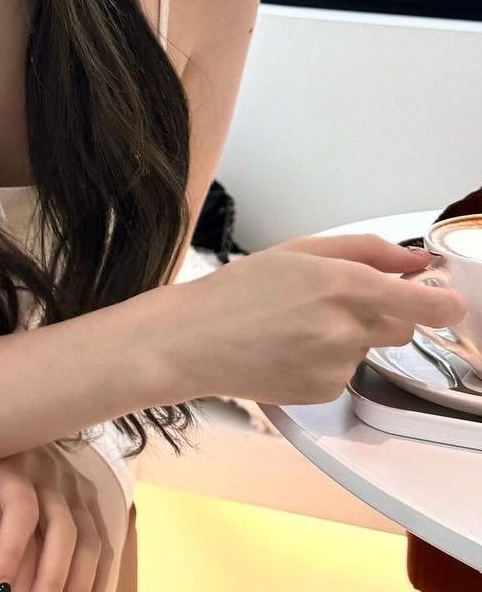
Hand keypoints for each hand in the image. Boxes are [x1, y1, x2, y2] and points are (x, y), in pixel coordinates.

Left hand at [0, 443, 115, 591]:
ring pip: (90, 538)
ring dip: (79, 582)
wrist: (5, 416)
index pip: (21, 509)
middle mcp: (52, 472)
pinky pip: (104, 539)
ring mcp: (75, 484)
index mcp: (16, 461)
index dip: (11, 551)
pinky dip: (100, 575)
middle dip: (50, 577)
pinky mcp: (88, 495)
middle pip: (63, 528)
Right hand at [174, 232, 467, 405]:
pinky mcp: (325, 393)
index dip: (445, 304)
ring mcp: (336, 365)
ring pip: (368, 349)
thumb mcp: (299, 250)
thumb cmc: (237, 291)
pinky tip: (289, 349)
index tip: (449, 302)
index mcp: (342, 284)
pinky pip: (345, 374)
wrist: (194, 340)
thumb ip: (366, 250)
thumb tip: (416, 262)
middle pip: (400, 327)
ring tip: (295, 326)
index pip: (425, 305)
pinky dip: (326, 361)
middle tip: (330, 302)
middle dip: (379, 314)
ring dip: (348, 337)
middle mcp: (346, 329)